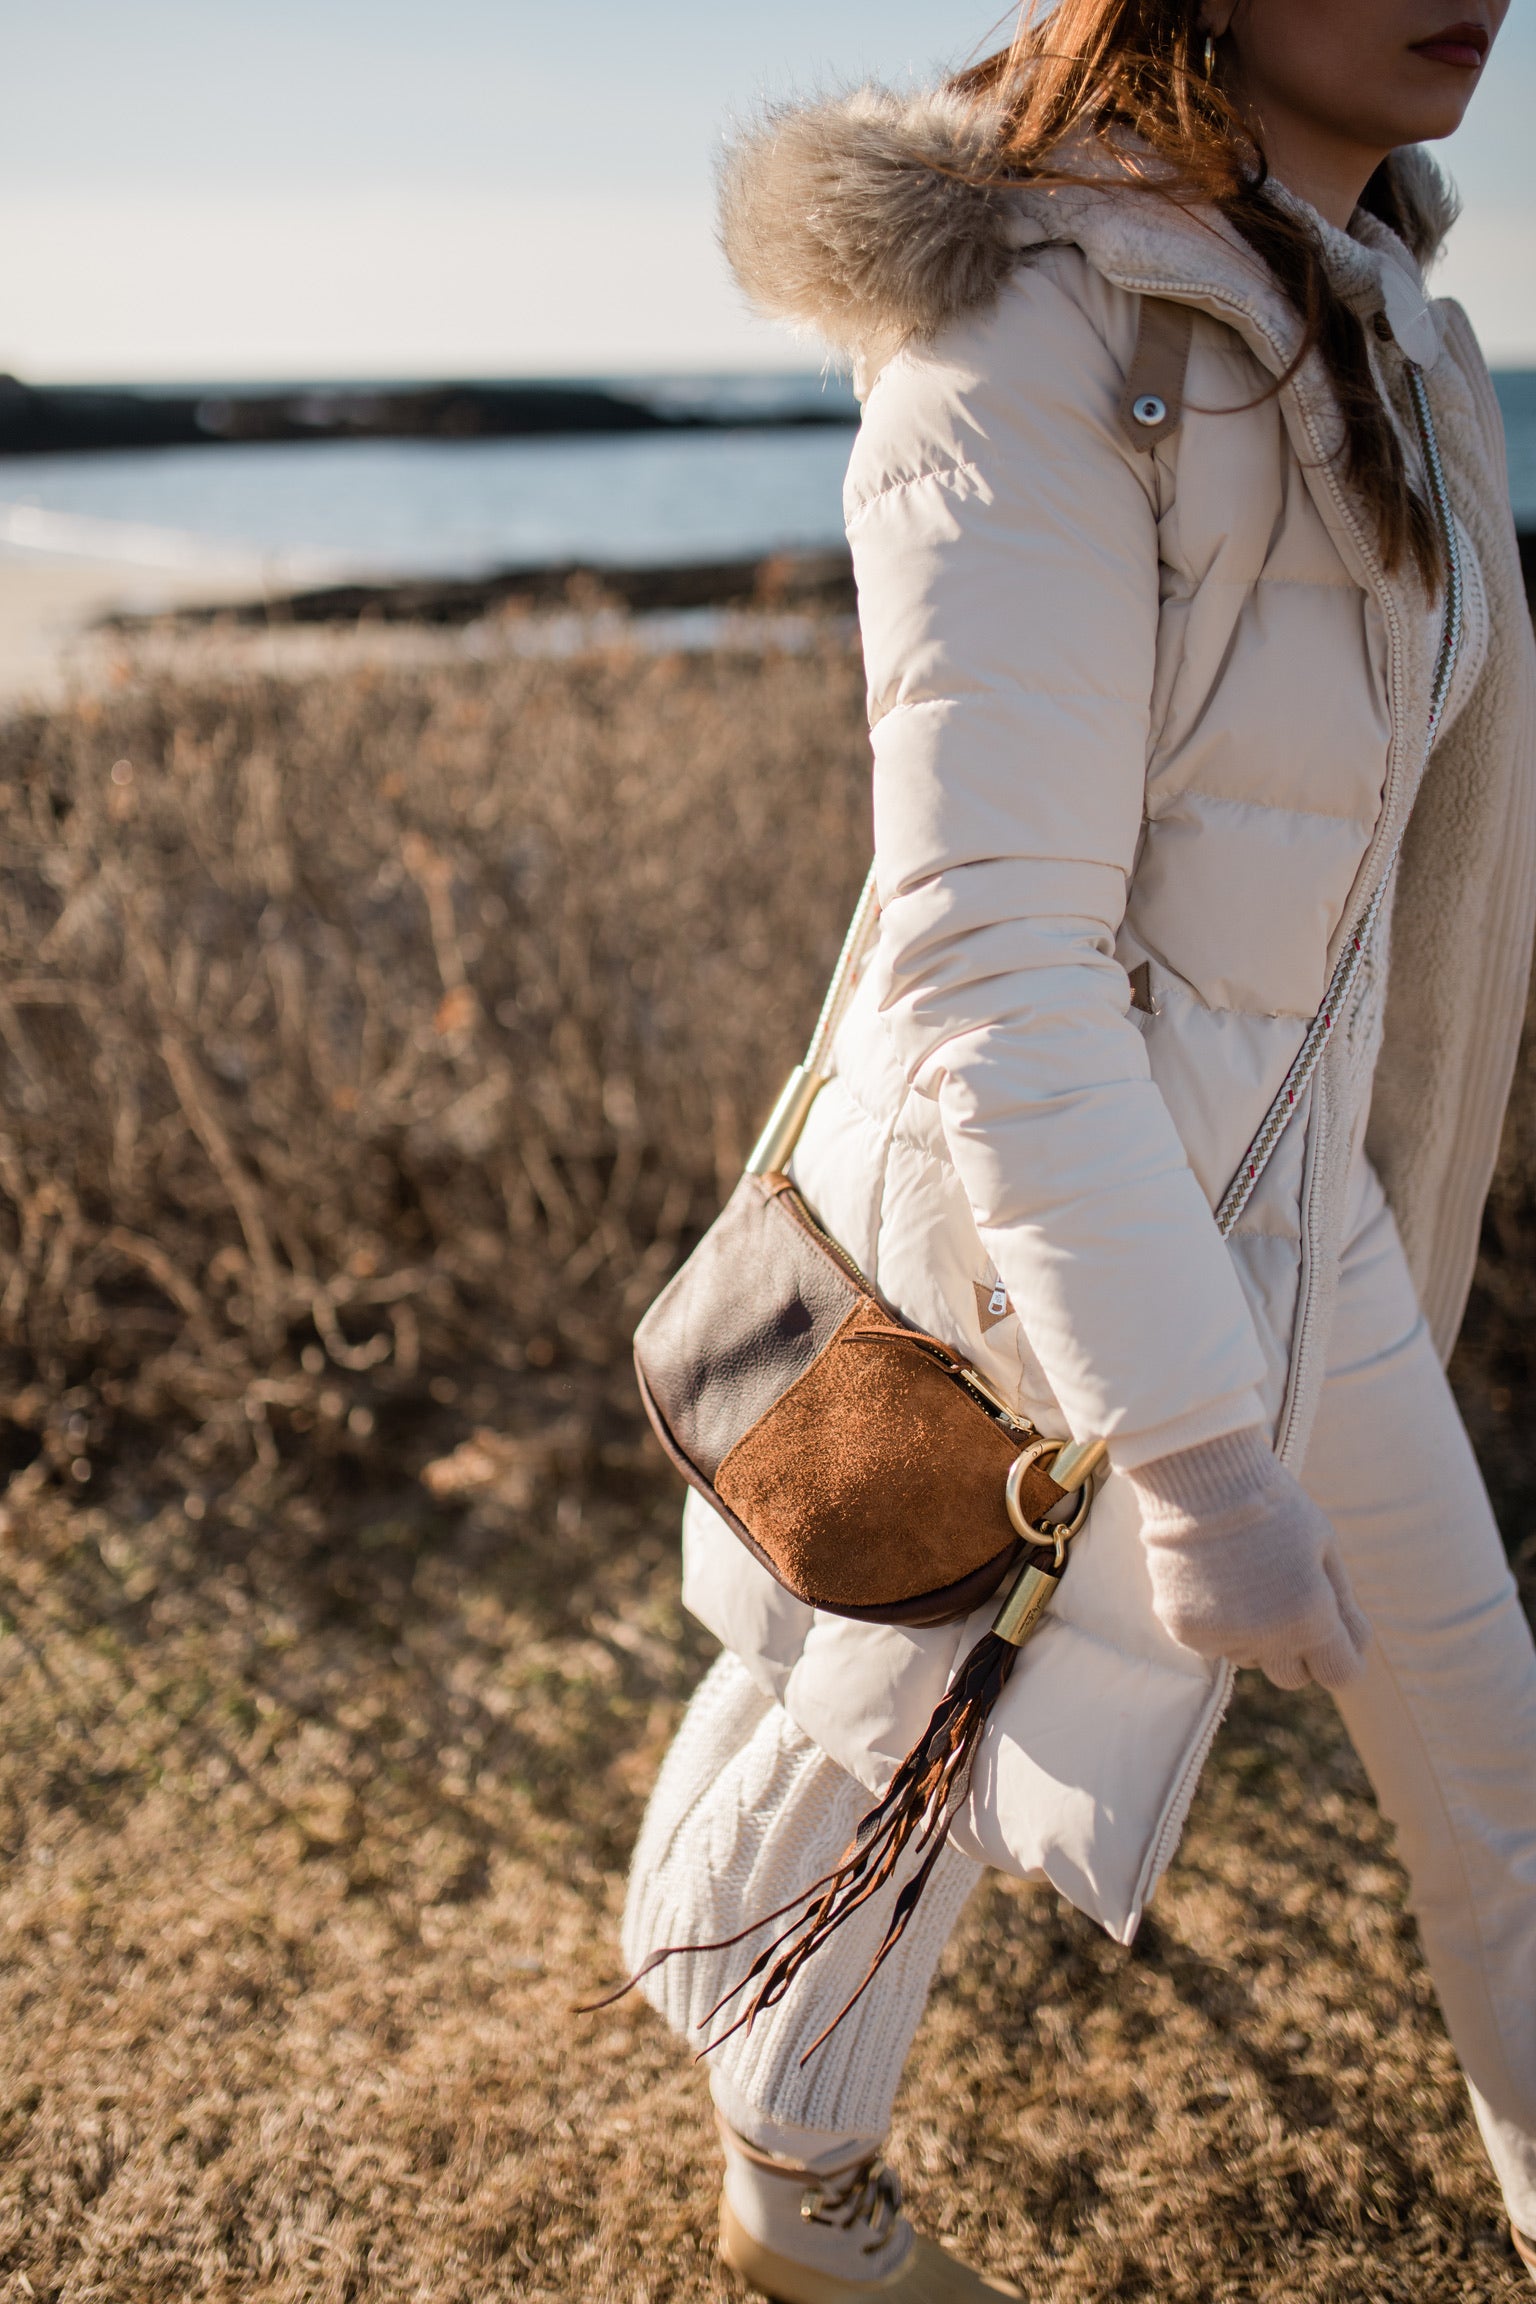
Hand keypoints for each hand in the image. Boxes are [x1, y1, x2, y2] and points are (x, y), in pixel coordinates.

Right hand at [1128, 1427, 1369, 1690]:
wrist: (1201, 1476)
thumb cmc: (1273, 1505)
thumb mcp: (1325, 1546)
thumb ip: (1343, 1603)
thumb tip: (1357, 1646)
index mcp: (1310, 1618)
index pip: (1340, 1674)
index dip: (1341, 1656)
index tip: (1333, 1637)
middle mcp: (1267, 1637)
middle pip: (1292, 1677)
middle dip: (1298, 1651)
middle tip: (1285, 1603)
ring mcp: (1221, 1636)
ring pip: (1249, 1658)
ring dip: (1254, 1634)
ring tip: (1244, 1578)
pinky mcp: (1183, 1629)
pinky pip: (1211, 1643)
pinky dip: (1216, 1621)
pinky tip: (1213, 1579)